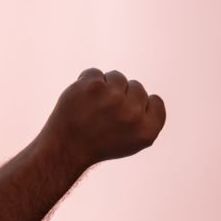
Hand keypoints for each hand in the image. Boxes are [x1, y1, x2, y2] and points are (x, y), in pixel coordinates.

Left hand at [39, 68, 165, 170]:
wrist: (65, 147)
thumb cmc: (98, 144)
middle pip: (136, 87)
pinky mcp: (93, 87)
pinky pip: (95, 73)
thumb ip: (147, 119)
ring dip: (105, 87)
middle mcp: (133, 114)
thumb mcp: (133, 141)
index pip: (155, 101)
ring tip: (92, 106)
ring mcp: (113, 98)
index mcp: (147, 130)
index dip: (138, 106)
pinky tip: (81, 99)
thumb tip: (149, 96)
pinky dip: (86, 83)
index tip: (121, 118)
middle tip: (102, 115)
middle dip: (120, 97)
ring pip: (117, 77)